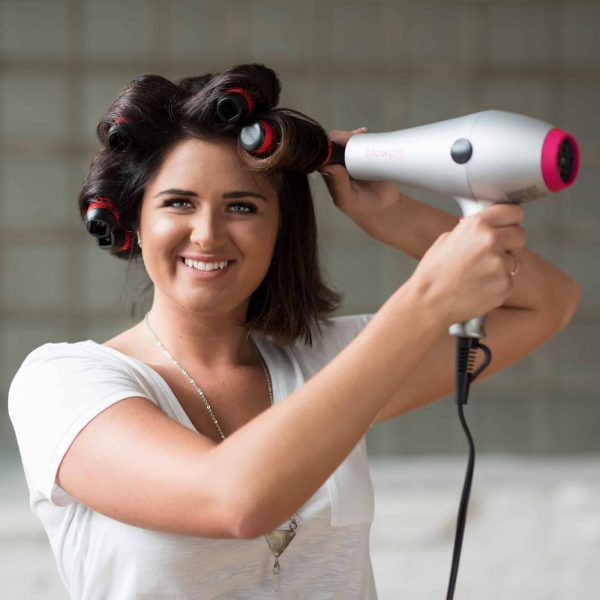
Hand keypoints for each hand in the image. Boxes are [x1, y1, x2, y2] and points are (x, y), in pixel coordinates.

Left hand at [319, 128, 399, 223]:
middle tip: (356, 135)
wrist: (383, 209)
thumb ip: (337, 184)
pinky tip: (367, 134)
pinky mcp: (368, 158)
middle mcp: (340, 165)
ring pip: (350, 142)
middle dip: (344, 136)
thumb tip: (328, 165)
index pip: (324, 154)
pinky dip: (367, 137)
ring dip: (355, 135)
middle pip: (337, 144)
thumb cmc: (360, 207)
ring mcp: (354, 160)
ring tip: (362, 134)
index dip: (330, 145)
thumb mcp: (346, 199)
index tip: (340, 142)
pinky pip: (365, 145)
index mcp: (331, 173)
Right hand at [408, 203, 527, 325]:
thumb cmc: (433, 273)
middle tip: (494, 252)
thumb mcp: (447, 240)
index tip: (509, 225)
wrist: (429, 301)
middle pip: (520, 234)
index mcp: (476, 225)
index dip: (512, 220)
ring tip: (477, 275)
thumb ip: (472, 231)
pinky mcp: (505, 285)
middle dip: (511, 243)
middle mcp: (491, 241)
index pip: (513, 212)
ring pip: (515, 260)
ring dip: (502, 266)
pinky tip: (478, 287)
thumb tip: (488, 229)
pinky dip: (497, 285)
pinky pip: (508, 281)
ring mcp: (500, 264)